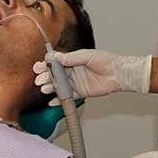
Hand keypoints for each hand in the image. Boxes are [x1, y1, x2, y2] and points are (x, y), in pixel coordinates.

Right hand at [33, 50, 151, 105]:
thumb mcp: (87, 56)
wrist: (118, 74)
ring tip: (45, 89)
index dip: (46, 65)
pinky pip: (67, 97)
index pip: (55, 63)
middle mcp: (72, 72)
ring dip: (51, 88)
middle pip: (55, 75)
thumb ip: (72, 58)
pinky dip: (59, 100)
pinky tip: (51, 102)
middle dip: (45, 77)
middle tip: (40, 79)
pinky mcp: (80, 93)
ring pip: (59, 86)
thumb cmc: (105, 61)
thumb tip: (57, 57)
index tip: (38, 67)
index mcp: (72, 60)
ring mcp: (75, 83)